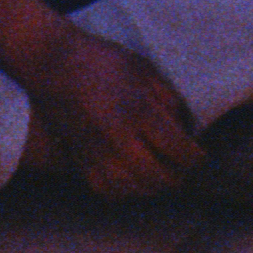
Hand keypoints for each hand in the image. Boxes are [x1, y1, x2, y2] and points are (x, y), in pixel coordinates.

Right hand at [0, 0, 203, 199]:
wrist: (52, 63)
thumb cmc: (101, 61)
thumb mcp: (143, 68)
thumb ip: (166, 98)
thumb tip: (183, 127)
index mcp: (137, 110)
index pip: (177, 148)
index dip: (195, 158)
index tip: (200, 156)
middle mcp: (117, 137)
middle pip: (158, 176)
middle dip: (177, 177)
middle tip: (184, 170)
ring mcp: (96, 153)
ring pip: (133, 188)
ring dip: (153, 188)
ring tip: (162, 177)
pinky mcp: (79, 159)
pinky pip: (107, 190)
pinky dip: (126, 191)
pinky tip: (134, 182)